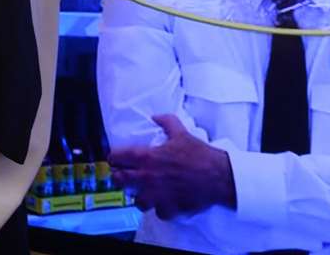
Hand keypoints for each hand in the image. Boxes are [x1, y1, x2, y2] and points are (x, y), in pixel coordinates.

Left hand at [108, 114, 234, 219]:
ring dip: (138, 196)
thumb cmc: (198, 154)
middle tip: (122, 175)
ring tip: (142, 192)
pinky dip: (159, 208)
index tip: (114, 158)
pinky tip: (162, 203)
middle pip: (120, 180)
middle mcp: (147, 178)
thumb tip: (155, 116)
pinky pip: (157, 212)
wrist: (217, 176)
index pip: (118, 158)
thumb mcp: (181, 132)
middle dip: (118, 177)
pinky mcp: (168, 208)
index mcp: (147, 157)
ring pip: (136, 201)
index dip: (113, 158)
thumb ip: (165, 121)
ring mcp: (157, 195)